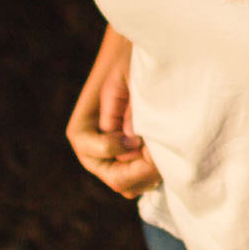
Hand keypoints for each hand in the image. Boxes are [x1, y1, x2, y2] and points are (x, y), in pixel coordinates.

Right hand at [65, 51, 160, 198]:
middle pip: (117, 179)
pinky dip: (152, 175)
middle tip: (161, 153)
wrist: (130, 63)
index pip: (102, 152)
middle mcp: (92, 154)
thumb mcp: (126, 78)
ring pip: (129, 187)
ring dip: (150, 175)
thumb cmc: (125, 66)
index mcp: (82, 132)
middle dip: (142, 170)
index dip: (123, 148)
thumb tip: (133, 139)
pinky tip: (166, 157)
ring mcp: (109, 163)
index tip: (142, 136)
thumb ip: (128, 108)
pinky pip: (138, 183)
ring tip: (165, 154)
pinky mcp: (126, 165)